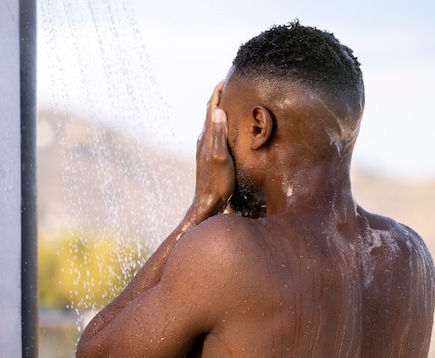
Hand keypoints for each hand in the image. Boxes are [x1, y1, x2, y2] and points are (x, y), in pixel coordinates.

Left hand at [186, 81, 234, 223]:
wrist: (207, 202)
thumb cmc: (217, 182)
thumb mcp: (221, 157)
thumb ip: (219, 134)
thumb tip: (219, 110)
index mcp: (208, 136)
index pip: (212, 107)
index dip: (218, 91)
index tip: (226, 78)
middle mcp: (205, 139)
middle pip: (211, 111)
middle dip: (219, 96)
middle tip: (229, 85)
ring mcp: (206, 147)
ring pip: (212, 121)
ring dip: (219, 108)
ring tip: (229, 100)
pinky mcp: (209, 155)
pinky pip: (215, 131)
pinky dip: (221, 122)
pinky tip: (226, 126)